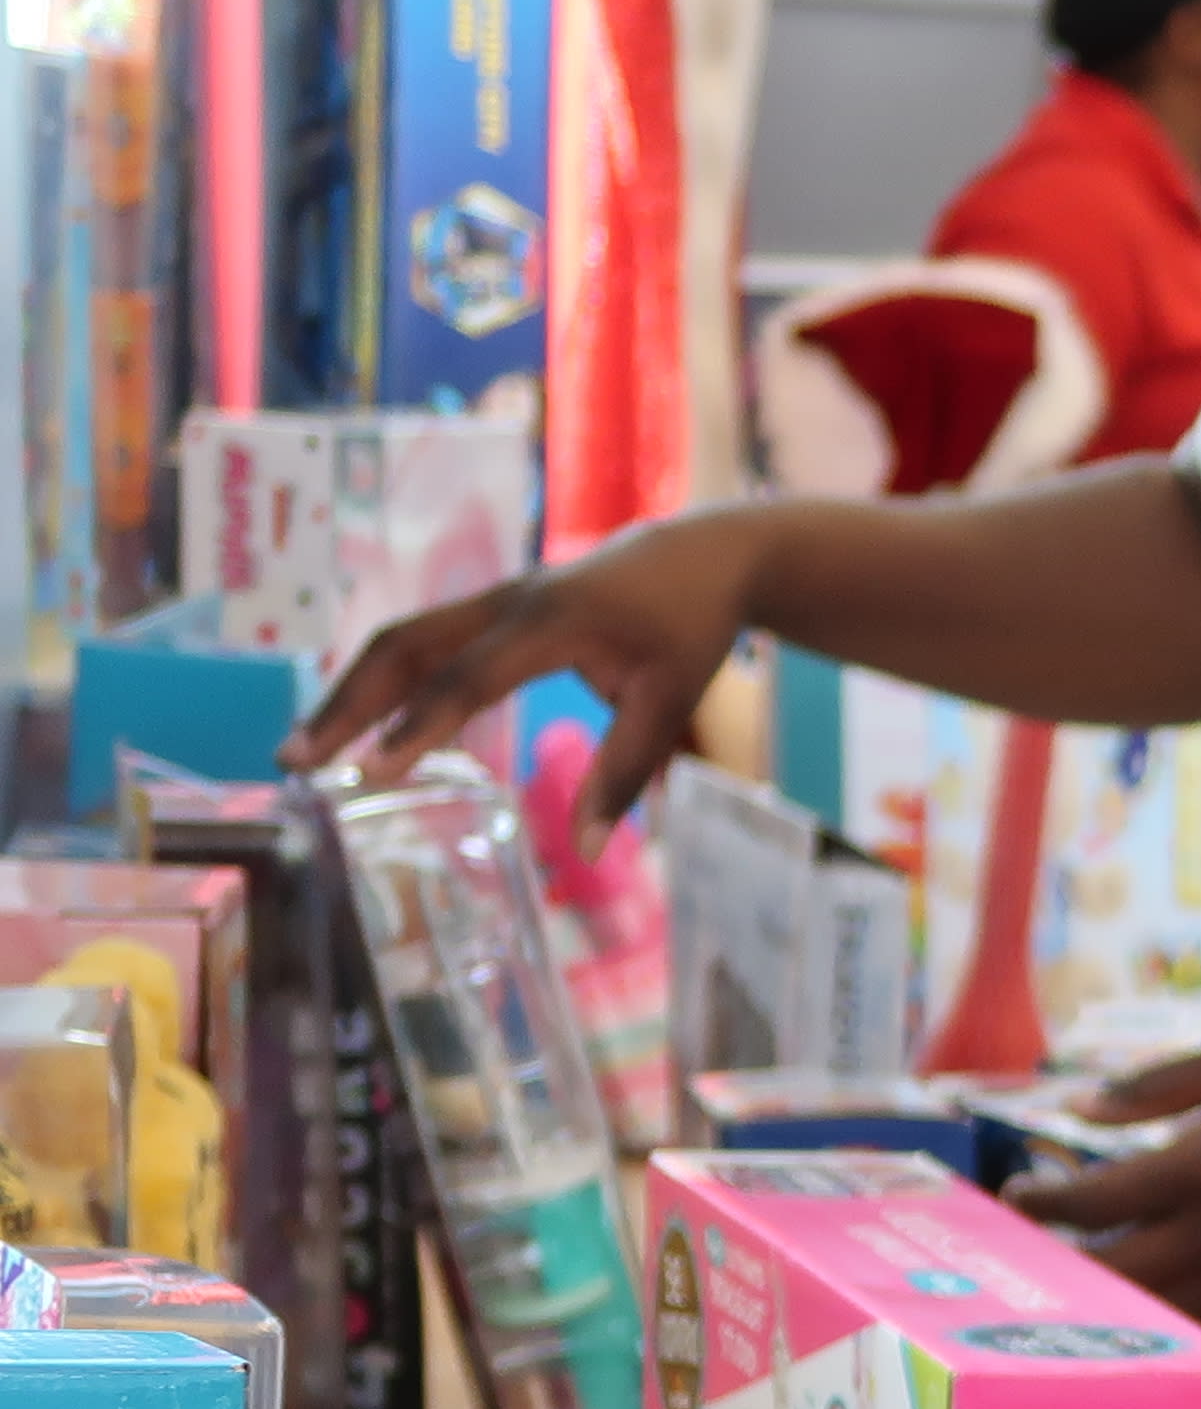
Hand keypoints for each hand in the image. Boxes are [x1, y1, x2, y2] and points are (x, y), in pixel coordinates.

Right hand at [291, 503, 782, 841]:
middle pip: (404, 648)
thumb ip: (624, 775)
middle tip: (295, 762)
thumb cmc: (685, 632)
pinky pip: (420, 642)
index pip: (468, 679)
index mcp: (549, 624)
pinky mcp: (487, 609)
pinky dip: (381, 681)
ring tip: (304, 750)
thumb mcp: (671, 704)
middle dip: (346, 704)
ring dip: (349, 691)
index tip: (372, 773)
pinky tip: (352, 725)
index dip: (417, 725)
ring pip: (401, 641)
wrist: (697, 557)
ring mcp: (490, 600)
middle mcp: (504, 603)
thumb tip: (587, 851)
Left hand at [1007, 1035, 1200, 1326]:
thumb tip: (1086, 1107)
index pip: (1100, 1200)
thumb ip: (1161, 1084)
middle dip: (1065, 1267)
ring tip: (1074, 1284)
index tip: (1012, 1197)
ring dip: (1113, 1301)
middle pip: (1119, 1271)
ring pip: (1164, 1308)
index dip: (1045, 1204)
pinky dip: (1170, 1315)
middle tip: (1028, 1254)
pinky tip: (1146, 1304)